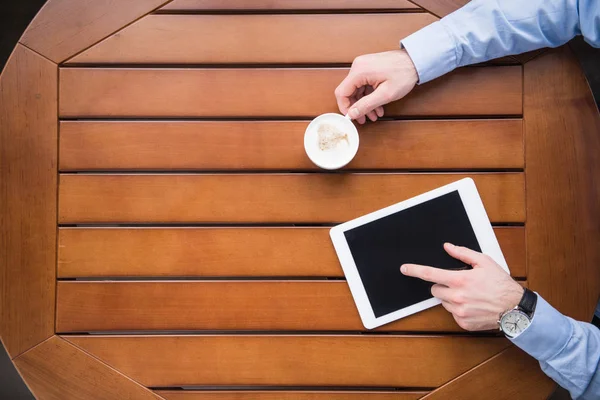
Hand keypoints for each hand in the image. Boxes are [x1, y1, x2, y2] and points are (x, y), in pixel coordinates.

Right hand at [334, 49, 417, 123]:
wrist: (416, 61)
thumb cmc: (404, 74)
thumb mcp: (385, 94)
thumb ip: (366, 105)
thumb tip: (352, 114)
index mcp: (359, 71)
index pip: (342, 92)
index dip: (345, 107)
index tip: (351, 117)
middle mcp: (358, 67)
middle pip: (349, 92)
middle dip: (357, 107)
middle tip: (364, 119)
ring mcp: (363, 66)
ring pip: (357, 90)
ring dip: (364, 104)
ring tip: (374, 115)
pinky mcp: (369, 68)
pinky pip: (364, 85)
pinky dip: (369, 96)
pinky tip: (378, 106)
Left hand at [400, 243, 523, 330]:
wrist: (515, 309)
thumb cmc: (500, 283)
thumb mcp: (484, 262)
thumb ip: (463, 253)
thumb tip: (447, 247)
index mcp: (460, 280)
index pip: (430, 274)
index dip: (415, 270)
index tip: (404, 268)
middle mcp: (457, 297)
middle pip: (435, 290)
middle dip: (442, 286)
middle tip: (458, 284)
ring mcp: (459, 311)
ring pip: (443, 302)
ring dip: (451, 298)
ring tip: (470, 296)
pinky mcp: (463, 322)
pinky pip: (452, 313)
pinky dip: (459, 309)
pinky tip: (473, 306)